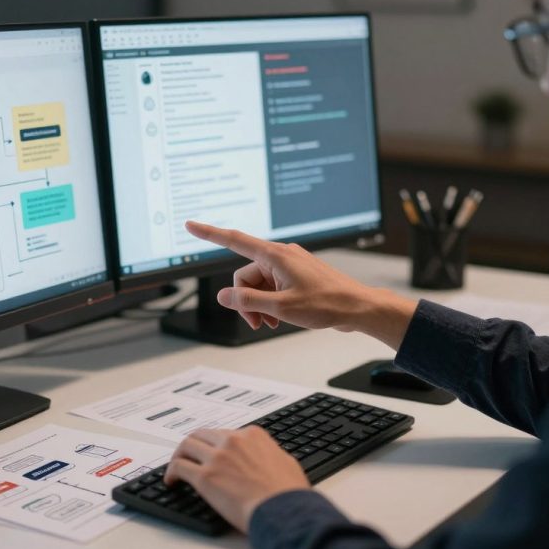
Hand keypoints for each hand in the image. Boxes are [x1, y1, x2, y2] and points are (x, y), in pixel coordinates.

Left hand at [164, 427, 309, 532]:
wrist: (283, 510)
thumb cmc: (288, 492)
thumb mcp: (285, 462)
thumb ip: (270, 455)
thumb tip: (267, 460)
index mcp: (252, 435)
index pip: (225, 434)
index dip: (216, 445)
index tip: (212, 454)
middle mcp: (233, 441)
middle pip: (203, 435)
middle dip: (194, 445)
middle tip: (189, 456)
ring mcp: (217, 457)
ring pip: (187, 445)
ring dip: (179, 455)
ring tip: (176, 466)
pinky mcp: (205, 477)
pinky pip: (179, 467)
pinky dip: (171, 472)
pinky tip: (171, 481)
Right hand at [185, 221, 418, 348]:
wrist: (357, 308)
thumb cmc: (327, 304)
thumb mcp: (281, 307)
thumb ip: (248, 301)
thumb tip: (223, 296)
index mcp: (275, 255)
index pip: (235, 240)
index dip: (210, 233)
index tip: (191, 225)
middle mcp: (281, 255)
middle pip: (245, 276)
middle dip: (246, 301)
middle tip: (257, 323)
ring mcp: (289, 265)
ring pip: (259, 284)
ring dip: (259, 305)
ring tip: (271, 323)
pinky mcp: (296, 276)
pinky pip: (272, 287)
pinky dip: (271, 304)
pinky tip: (279, 318)